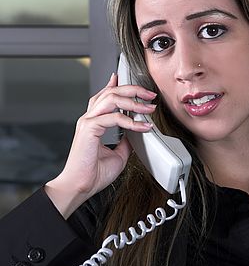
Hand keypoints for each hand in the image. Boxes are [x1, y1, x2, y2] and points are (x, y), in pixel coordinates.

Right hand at [45, 73, 156, 217]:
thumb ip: (126, 140)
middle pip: (111, 92)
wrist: (80, 187)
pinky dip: (131, 120)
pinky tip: (143, 125)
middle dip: (133, 89)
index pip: (104, 96)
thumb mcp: (118, 154)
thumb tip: (136, 133)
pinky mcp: (89, 128)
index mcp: (93, 122)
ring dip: (134, 100)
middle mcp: (89, 119)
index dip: (115, 85)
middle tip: (150, 94)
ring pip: (112, 98)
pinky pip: (114, 117)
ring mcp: (88, 122)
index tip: (124, 77)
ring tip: (150, 106)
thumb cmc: (93, 173)